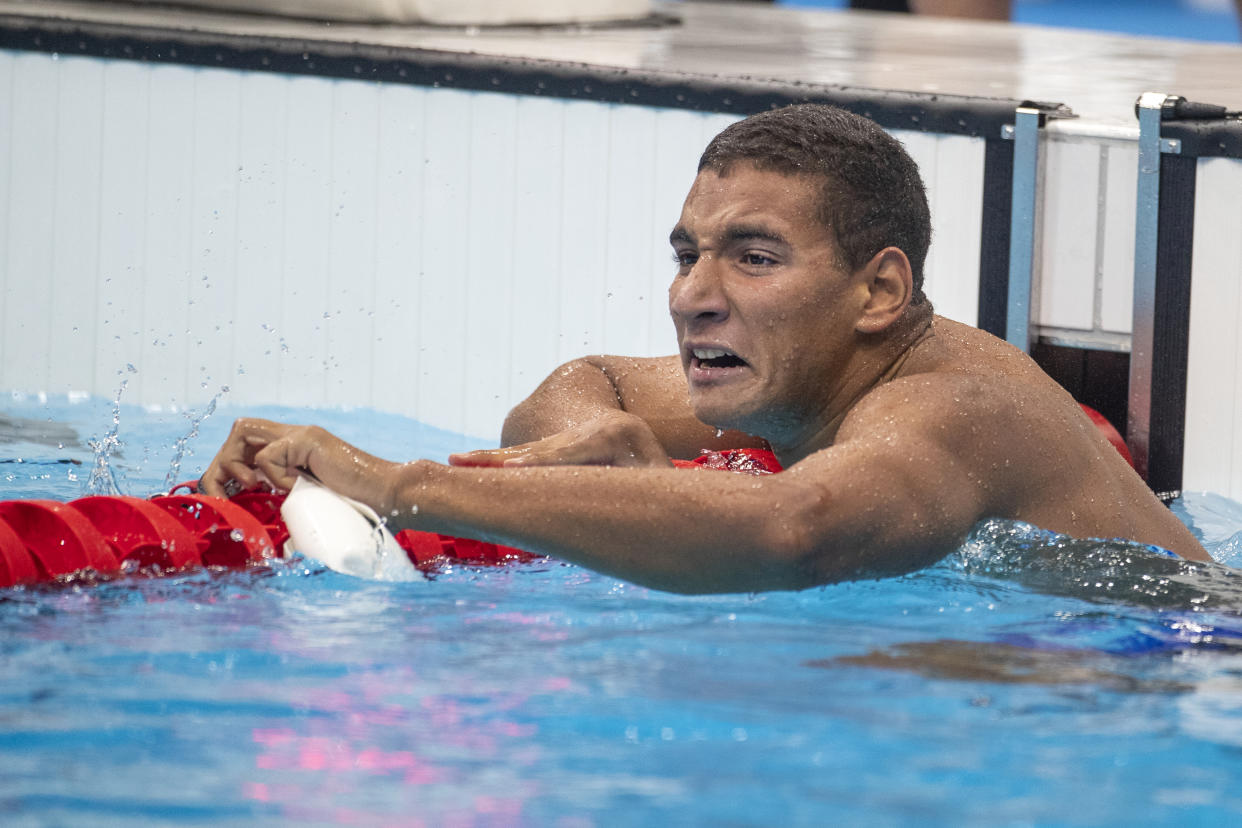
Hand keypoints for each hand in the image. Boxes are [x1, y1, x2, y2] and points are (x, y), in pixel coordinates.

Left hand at [199, 418, 396, 506]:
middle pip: (240, 431)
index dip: (230, 465)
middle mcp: (297, 435)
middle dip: (222, 463)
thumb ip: (292, 494)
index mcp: (298, 447)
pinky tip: (292, 488)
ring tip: (254, 487)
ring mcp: (302, 435)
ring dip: (236, 463)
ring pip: (243, 432)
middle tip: (223, 494)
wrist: (390, 496)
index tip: (227, 495)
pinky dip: (272, 476)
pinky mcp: (307, 441)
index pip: (250, 442)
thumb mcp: (313, 498)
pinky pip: (268, 456)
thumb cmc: (360, 505)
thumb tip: (266, 514)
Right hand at [450, 411, 672, 468]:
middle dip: (504, 459)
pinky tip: (465, 466)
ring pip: (526, 449)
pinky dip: (495, 462)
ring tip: (454, 461)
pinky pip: (523, 454)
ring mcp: (569, 433)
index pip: (573, 452)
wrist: (651, 437)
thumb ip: (644, 489)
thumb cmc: (659, 470)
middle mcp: (587, 429)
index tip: (514, 467)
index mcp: (616, 434)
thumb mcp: (660, 476)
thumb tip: (637, 515)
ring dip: (489, 460)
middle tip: (464, 461)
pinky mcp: (556, 443)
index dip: (541, 461)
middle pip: (541, 448)